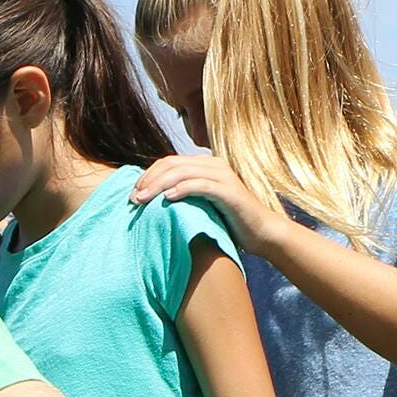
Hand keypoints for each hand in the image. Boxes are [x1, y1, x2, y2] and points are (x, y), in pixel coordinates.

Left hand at [131, 154, 286, 256]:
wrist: (263, 233)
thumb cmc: (232, 224)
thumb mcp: (203, 206)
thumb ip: (186, 197)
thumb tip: (155, 202)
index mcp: (206, 165)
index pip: (169, 162)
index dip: (148, 175)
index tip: (134, 194)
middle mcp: (214, 165)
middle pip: (172, 164)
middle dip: (149, 180)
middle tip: (133, 199)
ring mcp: (223, 176)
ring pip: (182, 172)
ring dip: (159, 185)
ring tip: (144, 200)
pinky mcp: (229, 191)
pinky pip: (200, 186)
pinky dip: (182, 190)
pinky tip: (168, 199)